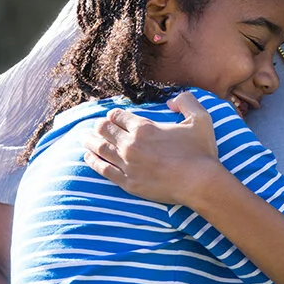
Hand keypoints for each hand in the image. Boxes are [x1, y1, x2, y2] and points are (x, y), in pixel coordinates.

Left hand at [82, 91, 222, 205]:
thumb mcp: (201, 118)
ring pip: (100, 149)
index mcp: (144, 127)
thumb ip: (186, 101)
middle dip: (99, 126)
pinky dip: (93, 162)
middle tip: (96, 126)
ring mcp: (127, 164)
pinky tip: (87, 158)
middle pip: (105, 130)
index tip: (113, 116)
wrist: (199, 183)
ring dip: (89, 142)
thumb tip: (171, 100)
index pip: (118, 116)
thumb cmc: (200, 151)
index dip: (114, 114)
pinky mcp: (127, 182)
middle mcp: (131, 144)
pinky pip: (103, 170)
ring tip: (83, 138)